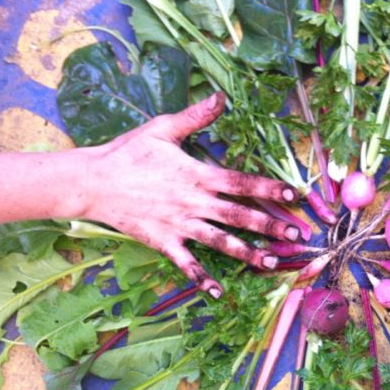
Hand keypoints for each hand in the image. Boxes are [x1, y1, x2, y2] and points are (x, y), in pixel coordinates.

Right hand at [80, 92, 301, 296]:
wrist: (92, 181)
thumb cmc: (127, 153)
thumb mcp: (162, 128)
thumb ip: (195, 117)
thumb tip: (220, 97)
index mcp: (198, 175)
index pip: (241, 182)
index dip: (269, 189)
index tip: (294, 195)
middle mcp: (194, 202)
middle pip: (240, 216)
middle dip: (271, 226)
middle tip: (297, 235)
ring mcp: (180, 224)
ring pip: (221, 242)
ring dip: (248, 254)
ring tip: (272, 263)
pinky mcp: (164, 241)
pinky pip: (187, 264)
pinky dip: (202, 278)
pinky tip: (219, 292)